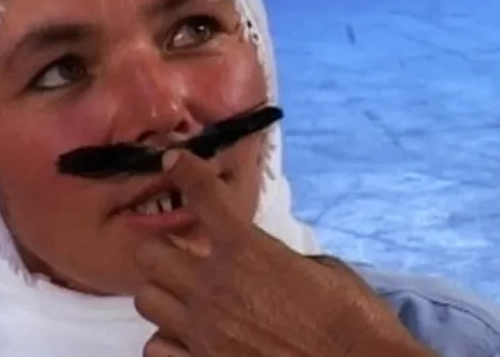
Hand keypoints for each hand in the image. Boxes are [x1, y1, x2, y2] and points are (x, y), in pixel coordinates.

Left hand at [133, 150, 434, 356]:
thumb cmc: (354, 322)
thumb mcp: (322, 270)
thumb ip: (279, 258)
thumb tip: (267, 261)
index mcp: (249, 252)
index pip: (203, 196)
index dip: (185, 170)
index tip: (174, 161)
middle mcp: (216, 288)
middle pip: (149, 254)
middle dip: (162, 250)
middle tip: (180, 256)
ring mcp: (204, 332)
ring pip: (145, 300)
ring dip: (162, 295)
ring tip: (184, 299)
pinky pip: (156, 348)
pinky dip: (167, 340)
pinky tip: (189, 338)